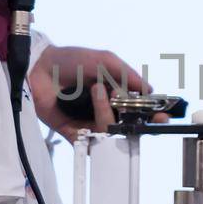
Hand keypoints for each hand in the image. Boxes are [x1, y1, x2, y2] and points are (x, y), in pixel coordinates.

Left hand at [29, 44, 167, 142]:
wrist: (40, 67)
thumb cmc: (71, 61)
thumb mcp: (105, 60)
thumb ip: (128, 74)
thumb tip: (150, 90)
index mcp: (116, 95)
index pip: (139, 110)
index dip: (152, 115)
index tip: (162, 115)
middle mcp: (105, 111)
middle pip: (129, 126)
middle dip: (142, 125)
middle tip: (150, 121)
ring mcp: (90, 123)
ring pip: (110, 132)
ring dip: (108, 113)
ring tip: (98, 90)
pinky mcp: (73, 133)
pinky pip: (89, 143)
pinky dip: (93, 135)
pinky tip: (91, 114)